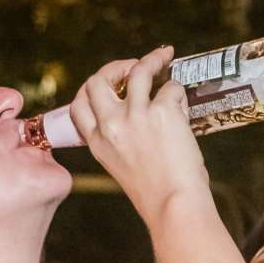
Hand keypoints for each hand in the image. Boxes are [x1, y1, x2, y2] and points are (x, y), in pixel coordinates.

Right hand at [65, 45, 207, 219]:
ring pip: (136, 71)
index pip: (78, 106)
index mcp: (97, 143)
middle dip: (114, 67)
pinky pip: (171, 87)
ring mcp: (135, 116)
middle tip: (133, 65)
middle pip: (98, 80)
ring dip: (152, 59)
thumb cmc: (157, 193)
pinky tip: (185, 105)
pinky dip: (179, 92)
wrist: (175, 206)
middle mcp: (111, 126)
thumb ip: (122, 140)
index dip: (90, 89)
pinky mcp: (162, 112)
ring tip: (164, 56)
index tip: (107, 84)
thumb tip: (139, 114)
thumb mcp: (124, 167)